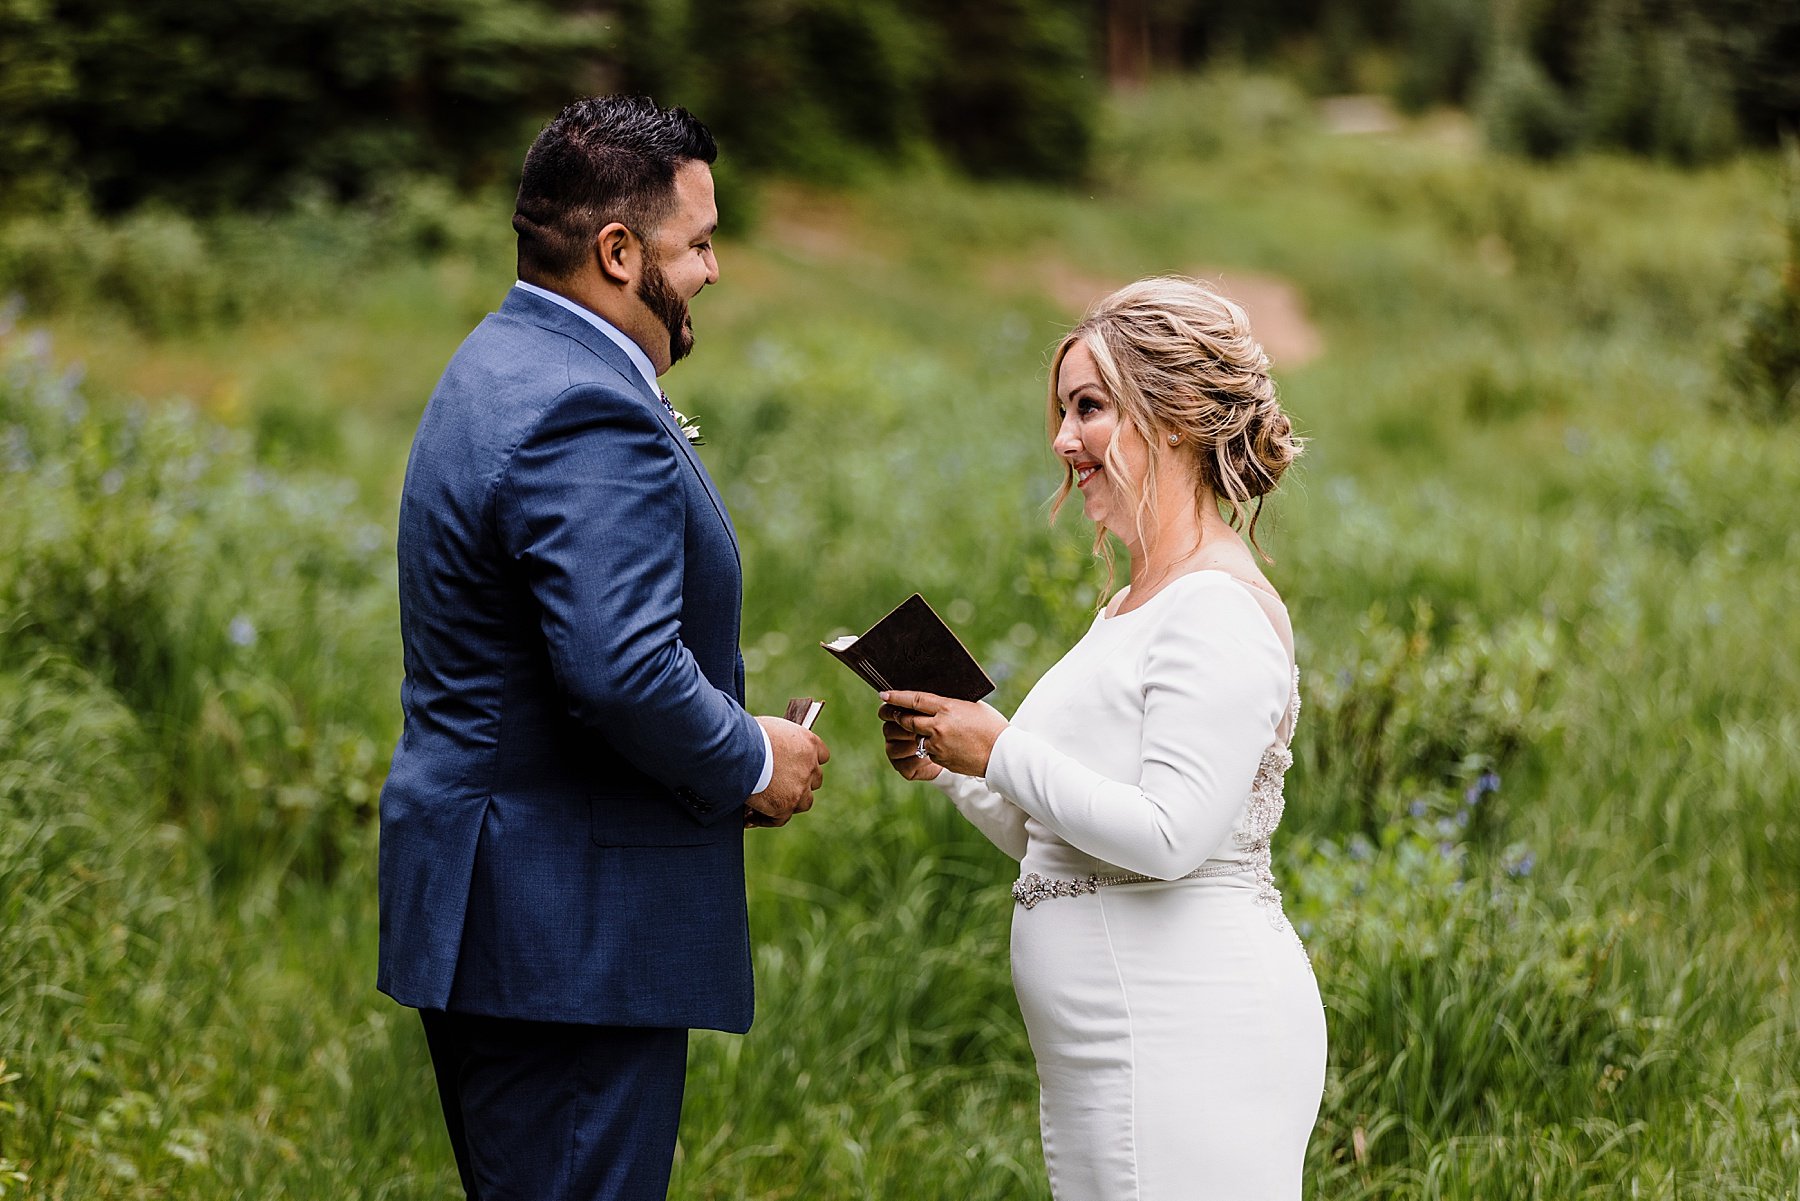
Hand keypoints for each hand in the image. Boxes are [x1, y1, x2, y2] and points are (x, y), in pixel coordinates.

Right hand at [746, 716, 829, 827]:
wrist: (738, 751)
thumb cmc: (747, 734)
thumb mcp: (770, 728)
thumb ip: (779, 740)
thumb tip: (769, 747)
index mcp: (809, 743)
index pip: (821, 755)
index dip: (808, 762)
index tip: (795, 764)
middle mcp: (809, 766)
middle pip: (814, 779)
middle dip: (800, 782)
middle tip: (780, 784)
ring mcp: (800, 789)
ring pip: (804, 802)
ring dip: (789, 802)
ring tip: (768, 803)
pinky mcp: (785, 806)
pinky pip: (780, 819)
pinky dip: (768, 819)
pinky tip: (752, 817)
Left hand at [877, 690, 1007, 778]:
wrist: (1002, 754)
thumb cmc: (992, 726)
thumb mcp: (972, 706)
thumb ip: (952, 703)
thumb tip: (936, 701)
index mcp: (947, 708)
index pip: (915, 700)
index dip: (896, 697)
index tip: (884, 695)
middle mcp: (938, 726)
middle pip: (907, 719)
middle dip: (897, 715)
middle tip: (891, 711)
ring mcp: (938, 745)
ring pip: (915, 736)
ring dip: (913, 731)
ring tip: (916, 727)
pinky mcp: (940, 759)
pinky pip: (927, 750)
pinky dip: (929, 745)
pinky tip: (940, 742)